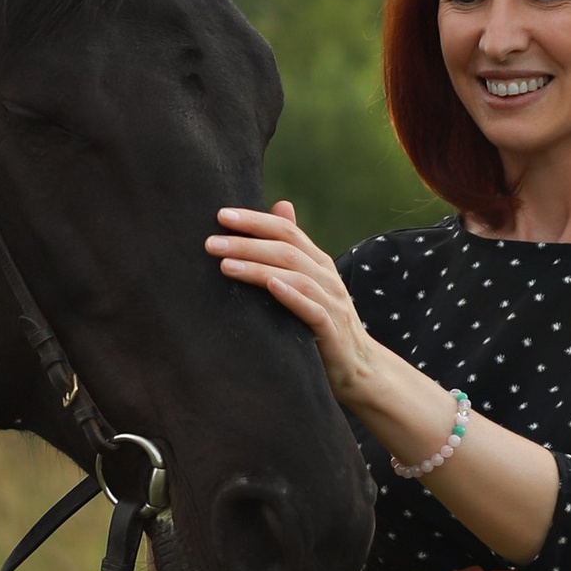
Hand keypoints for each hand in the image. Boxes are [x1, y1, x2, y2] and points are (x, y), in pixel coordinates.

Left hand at [206, 201, 377, 404]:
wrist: (359, 366)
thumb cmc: (323, 322)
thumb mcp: (309, 281)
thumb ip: (293, 248)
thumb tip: (280, 204)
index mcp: (318, 262)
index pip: (287, 231)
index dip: (256, 220)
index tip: (221, 215)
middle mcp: (326, 277)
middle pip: (286, 250)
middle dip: (247, 243)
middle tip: (211, 243)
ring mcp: (331, 303)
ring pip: (296, 276)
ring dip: (259, 268)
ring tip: (225, 265)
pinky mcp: (331, 331)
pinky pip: (312, 309)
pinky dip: (292, 296)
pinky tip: (271, 287)